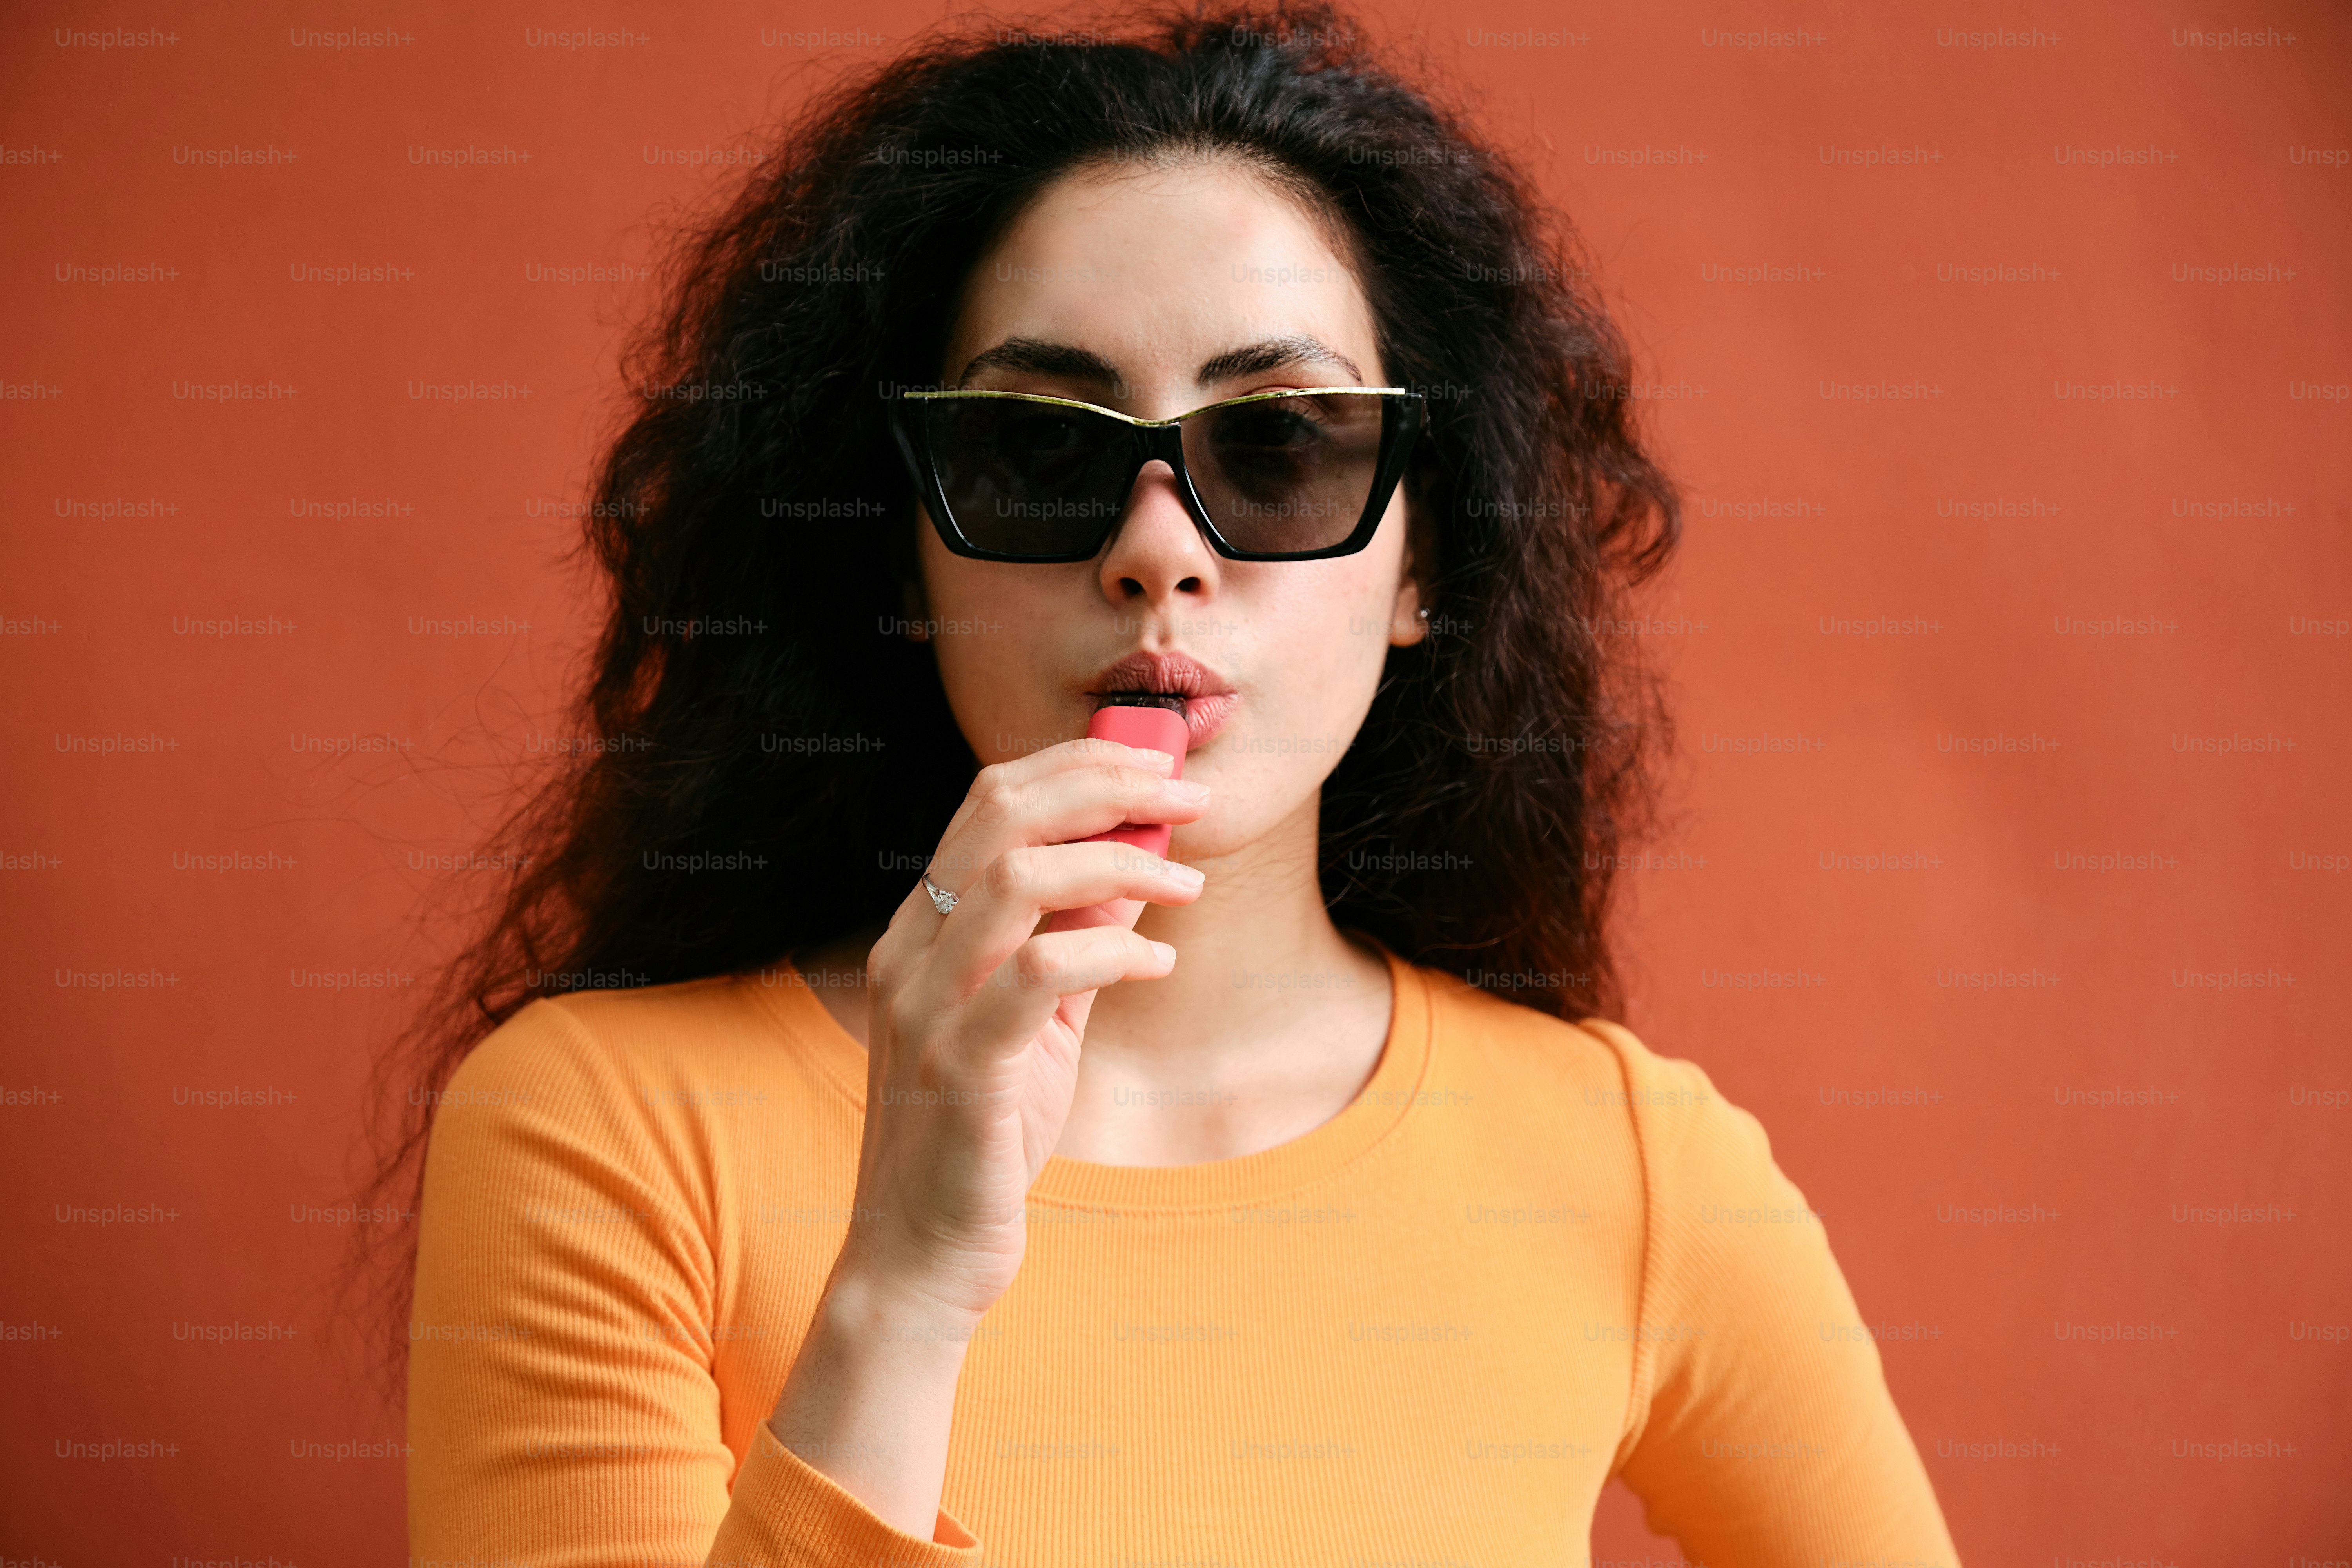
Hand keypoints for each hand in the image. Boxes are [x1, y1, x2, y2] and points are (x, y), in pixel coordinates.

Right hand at [831, 738, 1209, 1323]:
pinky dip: (1113, 952)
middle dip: (1106, 784)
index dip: (1080, 765)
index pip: (992, 801)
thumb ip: (1074, 943)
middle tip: (1187, 794)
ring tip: (1184, 882)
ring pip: (1019, 879)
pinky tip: (1157, 964)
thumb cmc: (983, 1135)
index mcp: (923, 930)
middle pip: (1002, 813)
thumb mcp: (1037, 1022)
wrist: (922, 1254)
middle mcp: (912, 952)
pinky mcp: (959, 1066)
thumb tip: (1134, 870)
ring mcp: (927, 1007)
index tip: (1158, 766)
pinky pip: (1041, 974)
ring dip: (1120, 862)